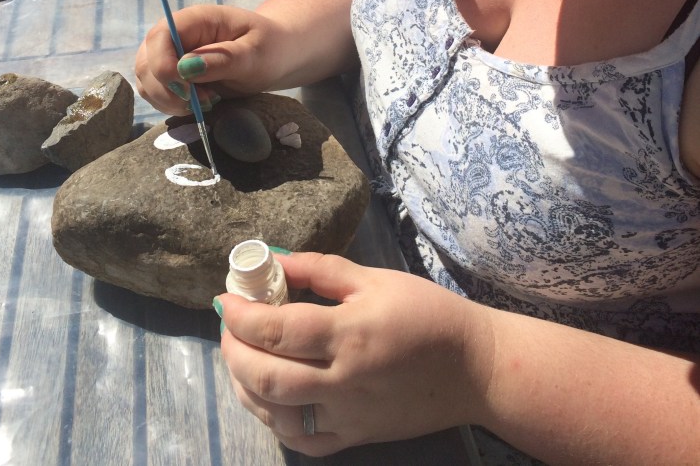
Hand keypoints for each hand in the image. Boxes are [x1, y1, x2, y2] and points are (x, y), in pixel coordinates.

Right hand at [135, 4, 294, 113]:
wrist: (275, 56)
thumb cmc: (269, 48)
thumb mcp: (255, 53)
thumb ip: (223, 60)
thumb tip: (185, 68)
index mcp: (195, 20)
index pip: (160, 37)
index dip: (163, 66)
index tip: (187, 91)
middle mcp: (176, 36)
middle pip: (146, 62)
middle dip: (168, 90)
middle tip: (206, 100)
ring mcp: (170, 56)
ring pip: (147, 82)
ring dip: (170, 101)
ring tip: (208, 101)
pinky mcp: (172, 76)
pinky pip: (156, 94)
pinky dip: (172, 106)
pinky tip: (200, 104)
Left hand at [215, 253, 493, 455]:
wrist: (474, 368)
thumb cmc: (427, 313)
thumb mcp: (376, 278)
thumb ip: (322, 269)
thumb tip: (275, 259)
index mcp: (351, 334)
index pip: (278, 330)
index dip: (242, 315)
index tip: (225, 298)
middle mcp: (344, 381)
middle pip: (267, 376)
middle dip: (233, 349)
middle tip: (229, 324)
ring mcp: (348, 416)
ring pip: (275, 414)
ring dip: (244, 384)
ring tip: (240, 355)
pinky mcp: (355, 438)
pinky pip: (301, 441)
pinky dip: (272, 419)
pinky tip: (266, 395)